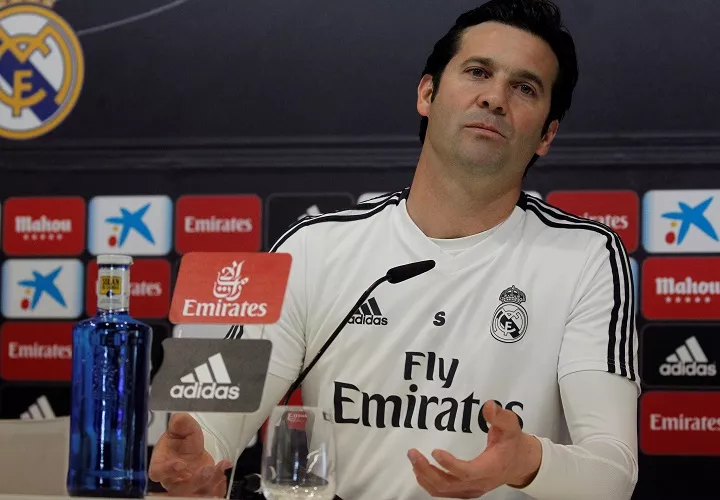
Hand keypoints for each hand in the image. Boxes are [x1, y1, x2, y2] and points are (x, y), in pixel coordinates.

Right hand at [148, 412, 232, 496]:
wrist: (194, 450)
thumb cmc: (183, 442)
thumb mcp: (183, 428)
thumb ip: (181, 423)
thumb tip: (180, 418)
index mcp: (162, 464)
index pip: (157, 473)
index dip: (166, 471)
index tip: (180, 464)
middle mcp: (173, 480)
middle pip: (179, 489)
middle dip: (195, 481)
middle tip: (207, 468)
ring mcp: (187, 487)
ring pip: (194, 494)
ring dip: (209, 484)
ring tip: (219, 470)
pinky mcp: (201, 490)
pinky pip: (209, 495)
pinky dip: (218, 487)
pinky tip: (223, 472)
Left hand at [408, 400, 541, 497]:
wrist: (521, 464)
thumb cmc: (514, 444)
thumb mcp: (512, 427)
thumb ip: (501, 417)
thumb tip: (488, 406)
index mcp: (489, 469)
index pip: (467, 472)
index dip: (449, 465)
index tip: (435, 451)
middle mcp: (479, 483)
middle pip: (448, 484)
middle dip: (427, 470)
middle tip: (413, 453)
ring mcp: (471, 489)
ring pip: (443, 490)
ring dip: (425, 476)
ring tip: (413, 459)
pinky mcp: (466, 490)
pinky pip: (444, 491)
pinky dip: (429, 482)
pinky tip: (420, 470)